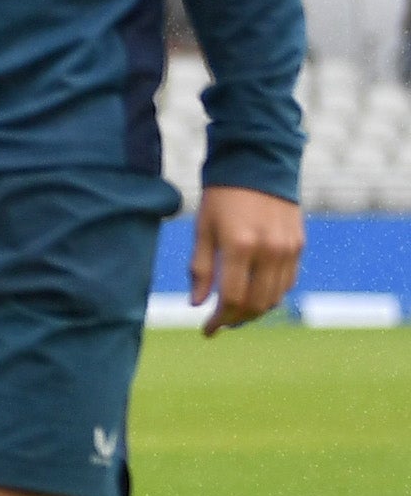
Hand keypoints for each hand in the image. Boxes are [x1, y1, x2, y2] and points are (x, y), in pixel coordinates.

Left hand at [191, 182, 302, 331]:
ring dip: (255, 311)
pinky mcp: (298, 245)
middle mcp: (269, 250)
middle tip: (220, 324)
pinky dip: (272, 295)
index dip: (218, 319)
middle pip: (257, 303)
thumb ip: (200, 268)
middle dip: (236, 319)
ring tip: (235, 314)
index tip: (207, 330)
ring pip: (275, 296)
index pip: (232, 298)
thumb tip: (197, 304)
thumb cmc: (221, 197)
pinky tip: (255, 296)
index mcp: (239, 246)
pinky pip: (288, 282)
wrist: (258, 165)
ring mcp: (287, 249)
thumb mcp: (202, 229)